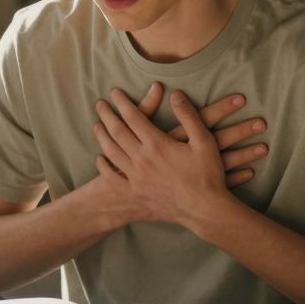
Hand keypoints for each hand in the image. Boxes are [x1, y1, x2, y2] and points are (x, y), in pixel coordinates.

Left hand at [93, 87, 250, 232]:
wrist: (205, 210)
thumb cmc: (207, 174)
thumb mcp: (204, 141)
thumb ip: (188, 115)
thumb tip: (175, 94)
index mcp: (157, 144)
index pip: (132, 117)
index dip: (122, 102)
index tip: (114, 92)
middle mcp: (142, 160)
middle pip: (116, 132)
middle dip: (106, 115)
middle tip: (99, 104)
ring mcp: (136, 178)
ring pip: (111, 152)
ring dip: (101, 136)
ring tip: (97, 125)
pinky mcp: (135, 193)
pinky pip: (112, 178)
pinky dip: (103, 167)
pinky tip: (100, 158)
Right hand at [131, 82, 267, 187]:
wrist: (125, 197)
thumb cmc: (131, 161)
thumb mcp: (136, 133)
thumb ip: (146, 109)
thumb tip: (160, 86)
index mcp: (174, 139)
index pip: (202, 118)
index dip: (222, 108)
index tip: (242, 98)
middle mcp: (185, 156)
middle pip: (217, 140)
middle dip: (240, 130)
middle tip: (262, 122)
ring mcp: (191, 174)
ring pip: (222, 163)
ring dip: (243, 154)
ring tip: (264, 146)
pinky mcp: (192, 189)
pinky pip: (217, 183)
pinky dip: (234, 176)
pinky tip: (251, 171)